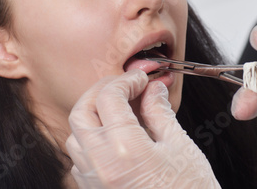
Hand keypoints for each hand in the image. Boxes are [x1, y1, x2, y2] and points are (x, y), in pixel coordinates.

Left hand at [66, 69, 219, 187]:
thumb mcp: (180, 146)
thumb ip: (160, 112)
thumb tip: (153, 89)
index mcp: (125, 150)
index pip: (109, 97)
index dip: (126, 80)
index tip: (141, 78)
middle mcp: (100, 165)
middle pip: (81, 111)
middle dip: (101, 91)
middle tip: (125, 86)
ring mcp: (93, 181)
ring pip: (76, 134)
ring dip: (94, 115)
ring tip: (121, 109)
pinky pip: (80, 157)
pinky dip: (93, 139)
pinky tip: (116, 136)